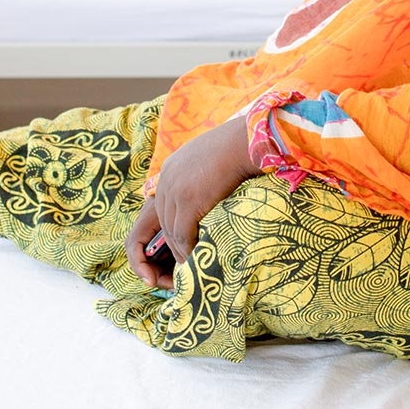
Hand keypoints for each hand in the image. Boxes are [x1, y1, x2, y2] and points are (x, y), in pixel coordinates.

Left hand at [124, 115, 258, 286]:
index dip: (172, 227)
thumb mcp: (208, 159)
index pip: (164, 206)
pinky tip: (198, 259)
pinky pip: (182, 234)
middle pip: (164, 221)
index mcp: (170, 169)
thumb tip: (206, 193)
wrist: (245, 141)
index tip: (182, 243)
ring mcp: (175, 190)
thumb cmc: (236, 149)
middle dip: (173, 244)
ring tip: (192, 266)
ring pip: (171, 232)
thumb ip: (199, 175)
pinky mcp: (188, 201)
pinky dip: (188, 250)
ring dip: (181, 252)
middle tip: (185, 261)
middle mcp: (166, 179)